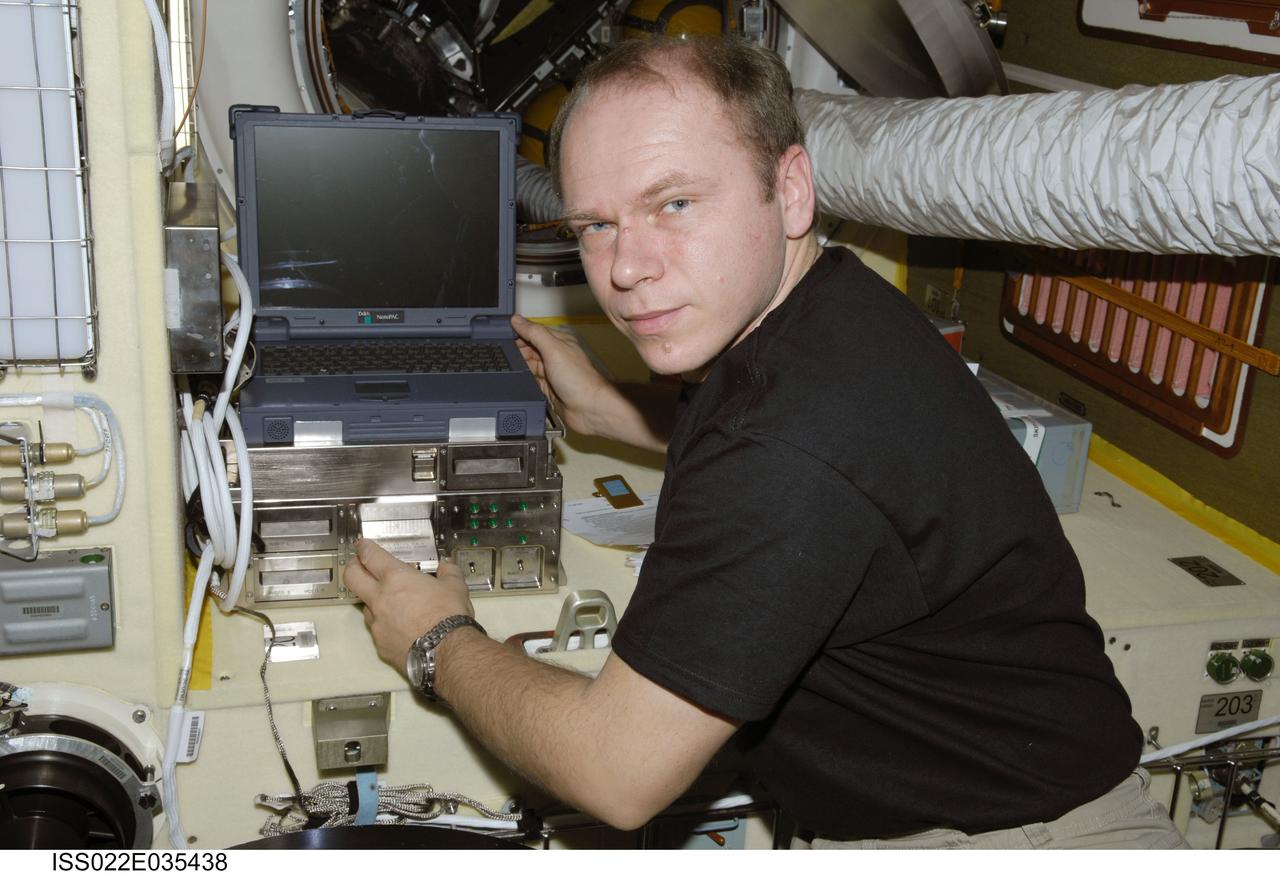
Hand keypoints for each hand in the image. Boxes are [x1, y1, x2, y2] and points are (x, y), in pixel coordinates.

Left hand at [342, 539, 473, 671]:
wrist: (446, 651)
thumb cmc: (448, 618)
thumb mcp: (455, 587)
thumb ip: (449, 572)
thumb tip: (448, 566)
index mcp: (396, 578)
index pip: (370, 556)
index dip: (364, 548)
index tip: (363, 546)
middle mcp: (380, 598)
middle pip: (352, 577)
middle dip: (353, 568)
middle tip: (359, 566)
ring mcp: (377, 622)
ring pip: (364, 605)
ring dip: (372, 600)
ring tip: (390, 602)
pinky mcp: (380, 643)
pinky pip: (377, 629)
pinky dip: (385, 625)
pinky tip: (400, 627)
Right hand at [512, 314, 611, 436]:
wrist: (588, 409)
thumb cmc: (579, 380)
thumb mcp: (554, 349)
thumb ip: (535, 333)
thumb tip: (517, 320)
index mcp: (559, 342)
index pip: (534, 332)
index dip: (519, 332)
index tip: (503, 333)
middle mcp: (555, 356)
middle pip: (529, 349)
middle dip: (516, 350)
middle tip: (503, 353)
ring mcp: (551, 373)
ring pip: (528, 365)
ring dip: (519, 365)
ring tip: (508, 366)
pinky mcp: (547, 388)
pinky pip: (530, 381)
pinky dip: (523, 379)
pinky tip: (517, 379)